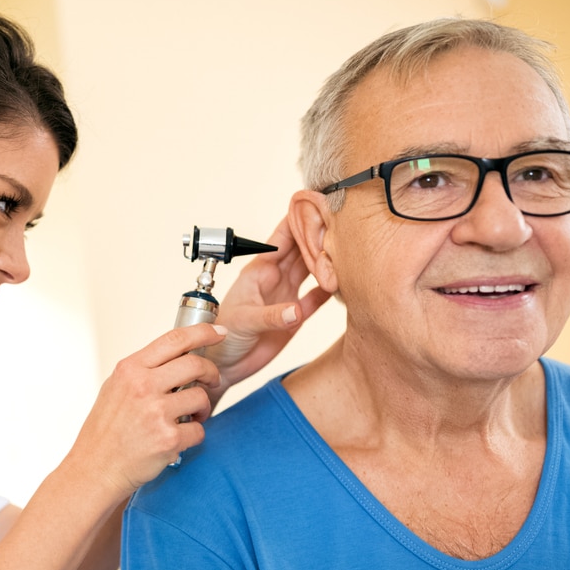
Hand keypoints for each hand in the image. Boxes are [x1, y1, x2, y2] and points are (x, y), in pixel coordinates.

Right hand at [65, 322, 225, 499]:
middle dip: (211, 372)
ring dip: (202, 408)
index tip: (219, 332)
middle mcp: (142, 387)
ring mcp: (156, 412)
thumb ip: (143, 371)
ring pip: (201, 397)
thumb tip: (177, 358)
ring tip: (189, 417)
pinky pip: (199, 430)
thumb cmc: (105, 432)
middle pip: (196, 364)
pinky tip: (177, 439)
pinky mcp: (169, 438)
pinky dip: (193, 434)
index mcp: (130, 370)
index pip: (174, 340)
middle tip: (212, 380)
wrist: (95, 469)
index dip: (203, 332)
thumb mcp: (115, 389)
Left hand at [204, 216, 329, 403]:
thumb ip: (271, 315)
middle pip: (301, 250)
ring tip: (348, 247)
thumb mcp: (244, 321)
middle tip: (342, 221)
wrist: (224, 365)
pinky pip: (317, 297)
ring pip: (312, 270)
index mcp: (258, 271)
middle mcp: (275, 278)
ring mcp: (286, 295)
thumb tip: (296, 310)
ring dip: (327, 260)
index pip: (280, 240)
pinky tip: (344, 280)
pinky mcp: (295, 316)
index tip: (315, 204)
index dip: (297, 221)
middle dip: (319, 235)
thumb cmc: (222, 336)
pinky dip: (330, 288)